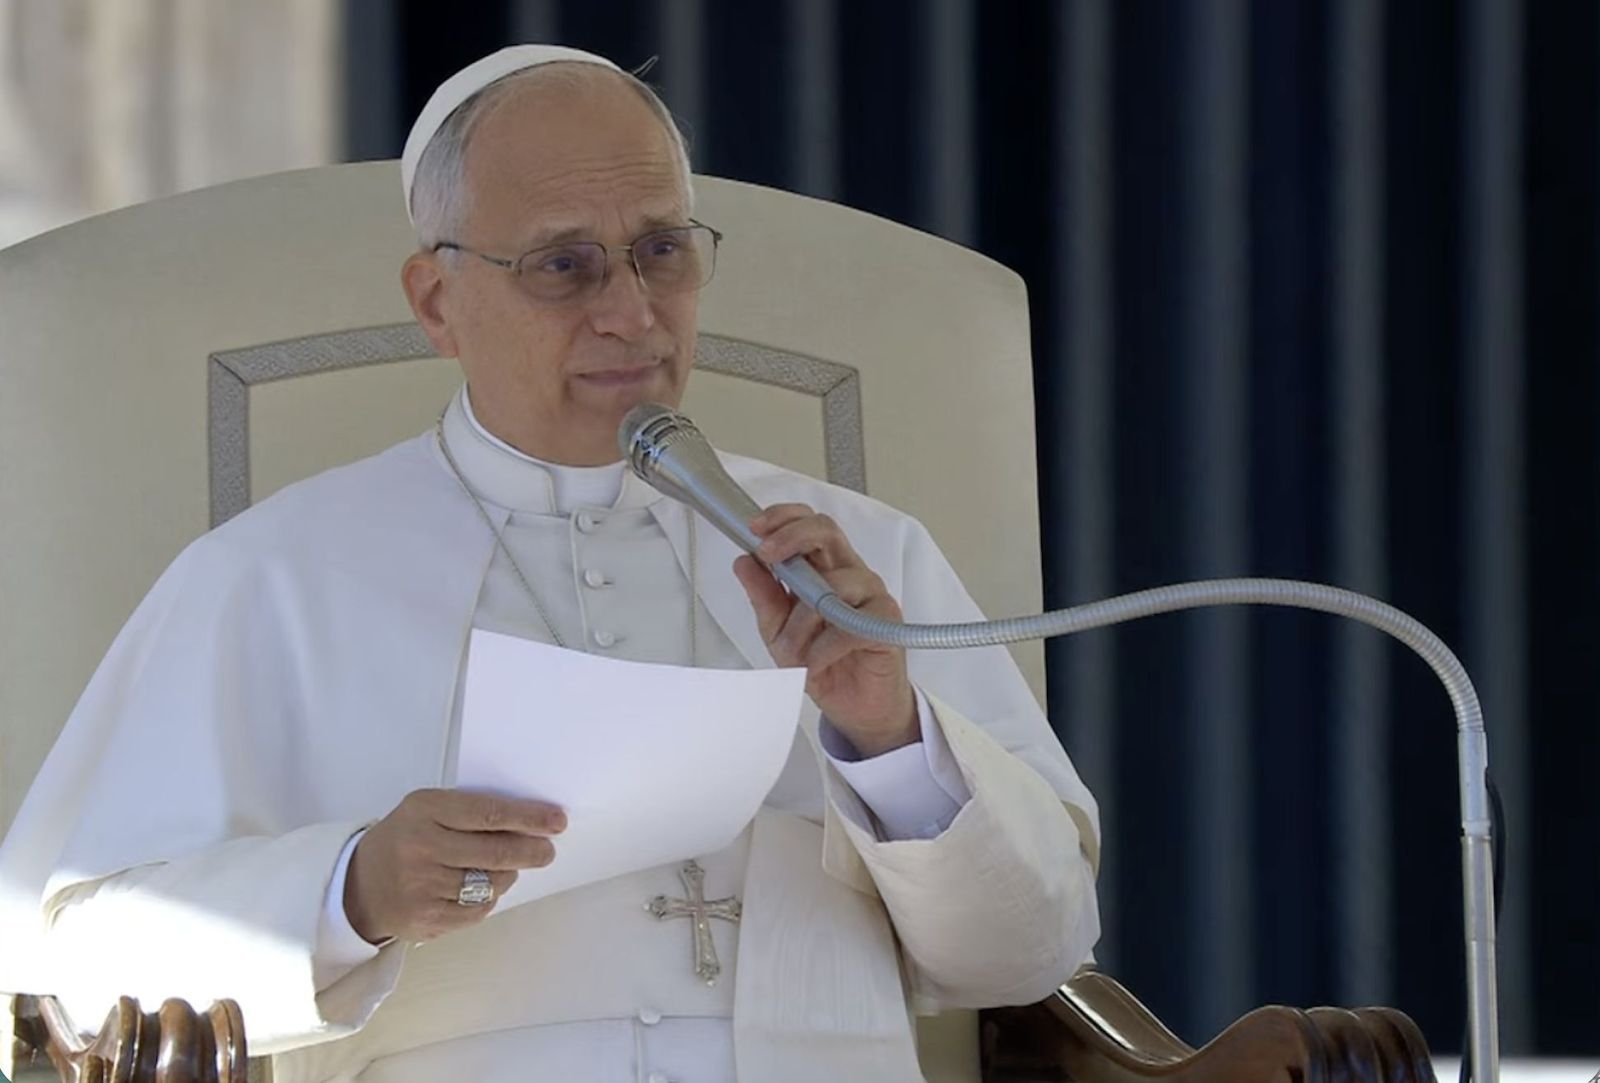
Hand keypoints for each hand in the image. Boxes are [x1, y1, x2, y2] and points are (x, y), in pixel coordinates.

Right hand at [344, 788, 566, 943]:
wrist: (359, 885)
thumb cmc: (406, 838)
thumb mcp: (428, 810)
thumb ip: (472, 812)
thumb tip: (530, 824)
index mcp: (424, 810)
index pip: (488, 813)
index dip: (528, 818)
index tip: (556, 820)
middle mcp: (421, 847)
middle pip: (495, 852)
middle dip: (532, 851)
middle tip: (547, 850)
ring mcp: (422, 887)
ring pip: (491, 883)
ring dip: (508, 875)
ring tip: (506, 867)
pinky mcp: (427, 919)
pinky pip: (478, 910)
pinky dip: (488, 898)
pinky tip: (480, 888)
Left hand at [733, 504, 917, 757]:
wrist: (857, 710)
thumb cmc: (825, 665)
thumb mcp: (779, 632)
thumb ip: (765, 597)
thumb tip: (743, 563)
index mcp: (826, 570)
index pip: (808, 525)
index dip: (782, 518)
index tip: (753, 528)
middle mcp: (851, 575)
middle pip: (826, 531)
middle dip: (791, 537)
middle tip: (766, 555)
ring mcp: (871, 597)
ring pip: (830, 586)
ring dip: (799, 622)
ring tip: (791, 653)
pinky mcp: (886, 624)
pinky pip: (848, 626)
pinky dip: (822, 649)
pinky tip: (815, 665)